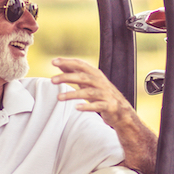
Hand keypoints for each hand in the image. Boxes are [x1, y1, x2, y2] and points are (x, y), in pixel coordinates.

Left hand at [51, 57, 157, 173]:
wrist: (122, 112)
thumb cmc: (102, 95)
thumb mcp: (90, 83)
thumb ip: (77, 74)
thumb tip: (61, 65)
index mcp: (96, 75)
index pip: (81, 65)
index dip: (67, 62)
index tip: (53, 62)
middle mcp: (101, 82)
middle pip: (83, 77)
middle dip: (67, 77)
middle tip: (52, 80)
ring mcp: (106, 94)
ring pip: (88, 92)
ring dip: (73, 94)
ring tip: (59, 98)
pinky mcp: (109, 106)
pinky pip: (97, 106)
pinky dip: (87, 106)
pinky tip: (76, 108)